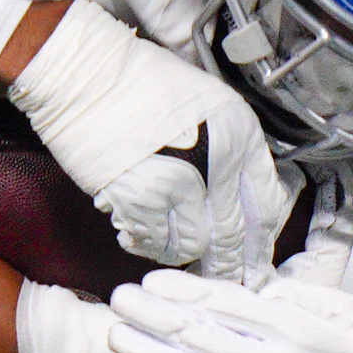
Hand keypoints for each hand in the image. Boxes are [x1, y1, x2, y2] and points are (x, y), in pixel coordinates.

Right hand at [2, 0, 292, 279]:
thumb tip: (245, 195)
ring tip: (180, 254)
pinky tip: (144, 237)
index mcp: (238, 135)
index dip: (261, 241)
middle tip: (228, 280)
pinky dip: (151, 247)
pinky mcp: (134, 198)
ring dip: (186, 255)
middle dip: (231, 265)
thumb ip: (234, 150)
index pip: (266, 205)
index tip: (257, 259)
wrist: (86, 72)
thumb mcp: (211, 103)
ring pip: (192, 245)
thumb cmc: (142, 80)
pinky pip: (153, 242)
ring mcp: (174, 183)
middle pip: (232, 235)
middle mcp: (214, 162)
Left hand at [109, 272, 352, 352]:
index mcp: (297, 336)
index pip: (223, 305)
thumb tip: (250, 293)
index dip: (180, 291)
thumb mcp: (346, 319)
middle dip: (150, 316)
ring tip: (120, 335)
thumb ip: (295, 301)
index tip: (151, 281)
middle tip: (119, 299)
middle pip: (196, 338)